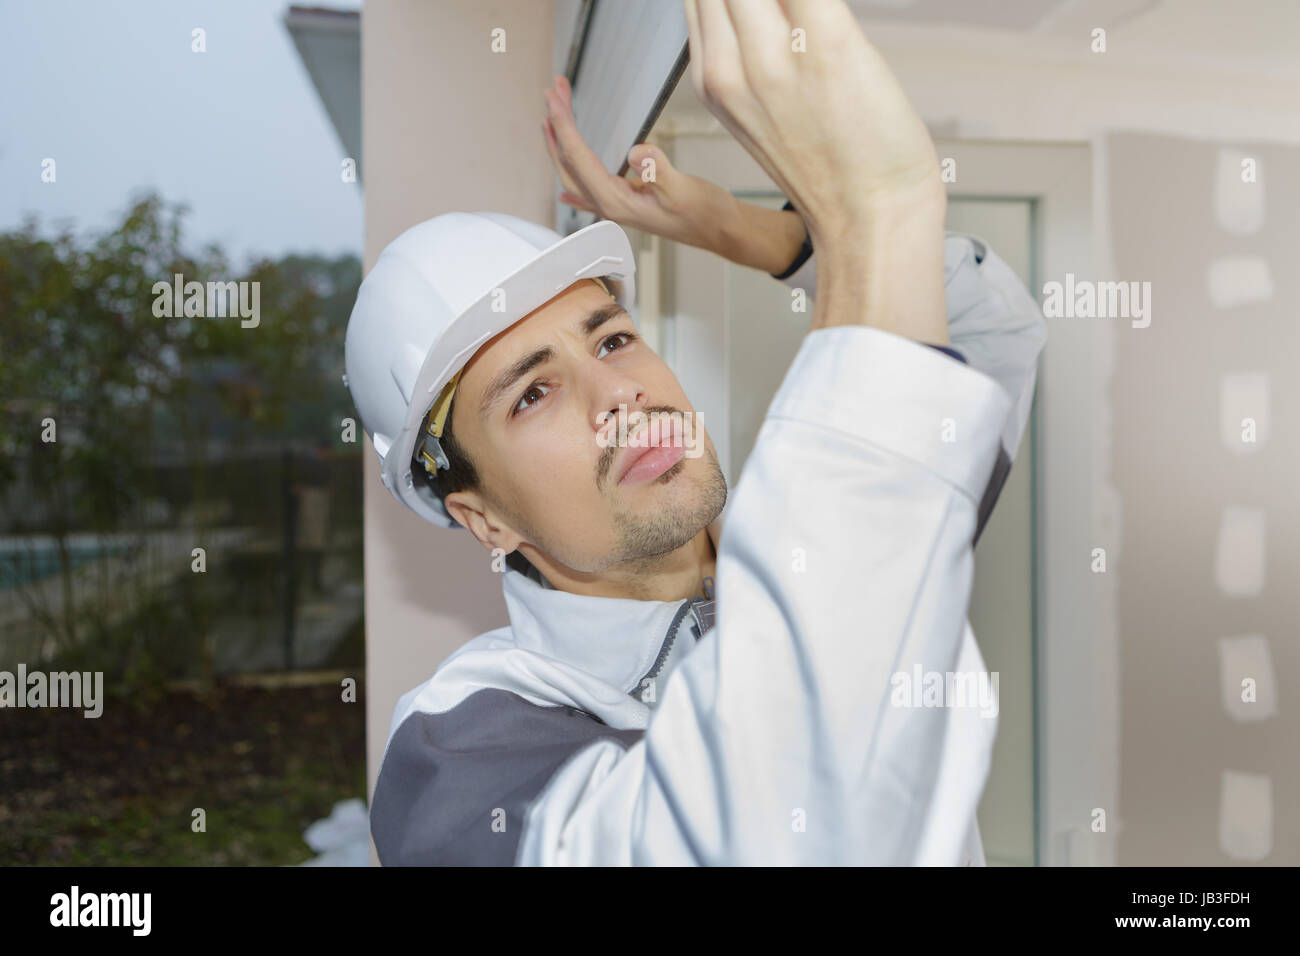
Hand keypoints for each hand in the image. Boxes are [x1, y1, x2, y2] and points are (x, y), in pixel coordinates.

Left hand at [543, 74, 803, 272]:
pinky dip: (575, 178)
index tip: (553, 98)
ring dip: (562, 143)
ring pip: (576, 173)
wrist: (721, 231)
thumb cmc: (705, 213)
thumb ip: (658, 171)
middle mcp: (610, 206)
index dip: (563, 126)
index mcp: (616, 202)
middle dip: (557, 127)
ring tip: (554, 114)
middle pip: (569, 164)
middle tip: (553, 91)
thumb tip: (637, 152)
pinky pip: (590, 191)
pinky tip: (563, 188)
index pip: (578, 159)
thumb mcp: (683, 187)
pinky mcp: (627, 204)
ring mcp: (616, 206)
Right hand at [682, 0, 942, 247]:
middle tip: (800, 19)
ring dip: (798, 2)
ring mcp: (776, 55)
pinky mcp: (828, 41)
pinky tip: (833, 17)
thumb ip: (753, 51)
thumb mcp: (765, 112)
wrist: (870, 218)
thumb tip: (770, 8)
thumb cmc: (836, 169)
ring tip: (817, 19)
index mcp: (715, 81)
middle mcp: (732, 65)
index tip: (769, 14)